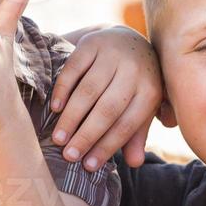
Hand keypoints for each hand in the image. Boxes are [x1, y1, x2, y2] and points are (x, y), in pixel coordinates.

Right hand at [49, 25, 166, 169]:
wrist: (127, 39)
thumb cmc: (133, 83)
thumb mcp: (141, 106)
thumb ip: (136, 134)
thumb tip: (134, 163)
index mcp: (150, 91)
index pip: (127, 124)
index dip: (107, 146)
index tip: (88, 166)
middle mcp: (134, 71)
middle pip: (107, 109)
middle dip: (86, 135)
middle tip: (68, 156)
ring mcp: (112, 55)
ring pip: (89, 91)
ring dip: (71, 117)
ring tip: (58, 139)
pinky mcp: (92, 43)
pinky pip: (74, 69)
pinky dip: (63, 89)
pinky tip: (55, 108)